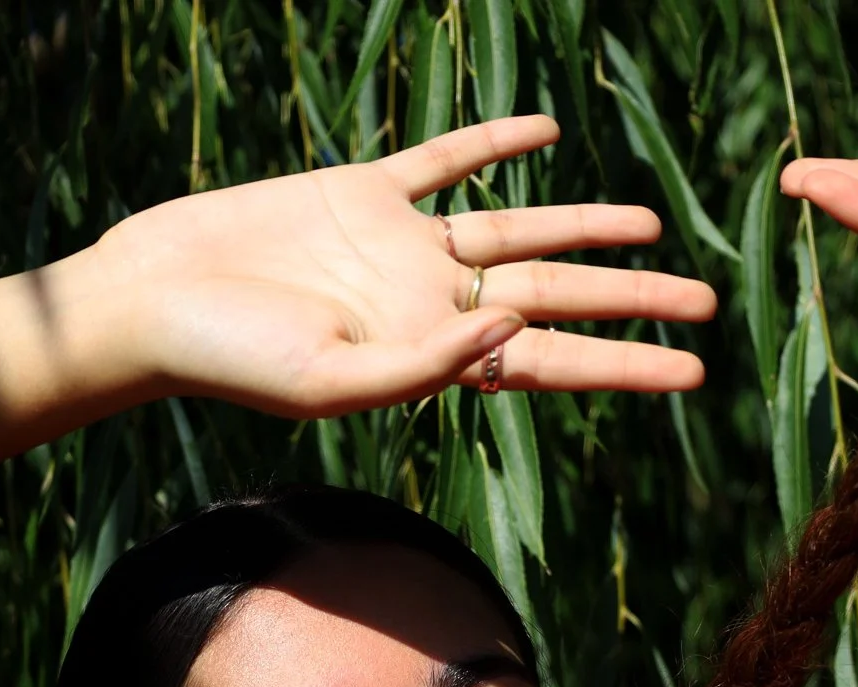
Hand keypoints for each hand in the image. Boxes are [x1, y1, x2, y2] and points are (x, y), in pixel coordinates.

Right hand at [96, 116, 716, 418]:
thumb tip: (513, 331)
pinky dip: (492, 142)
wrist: (150, 300)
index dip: (626, 366)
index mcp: (431, 357)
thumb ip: (425, 365)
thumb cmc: (229, 361)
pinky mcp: (358, 194)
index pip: (552, 361)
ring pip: (516, 229)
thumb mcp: (331, 382)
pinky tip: (545, 132)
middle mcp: (428, 302)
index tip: (695, 375)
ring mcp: (397, 247)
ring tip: (652, 228)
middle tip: (707, 300)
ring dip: (584, 227)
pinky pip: (442, 161)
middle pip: (555, 294)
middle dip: (632, 299)